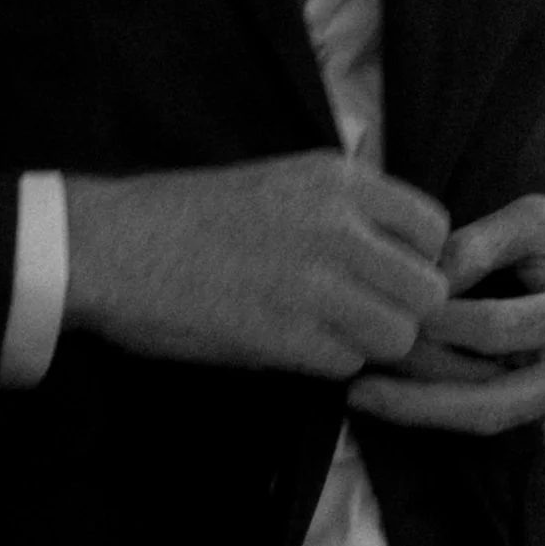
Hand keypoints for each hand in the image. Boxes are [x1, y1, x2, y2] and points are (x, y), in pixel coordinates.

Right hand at [63, 154, 450, 378]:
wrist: (111, 245)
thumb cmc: (188, 216)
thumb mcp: (280, 183)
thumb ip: (346, 210)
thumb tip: (404, 258)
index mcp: (337, 179)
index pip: (434, 229)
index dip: (416, 262)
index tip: (382, 276)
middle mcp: (337, 226)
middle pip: (427, 291)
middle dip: (400, 312)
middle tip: (359, 317)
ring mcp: (313, 282)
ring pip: (396, 335)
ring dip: (366, 344)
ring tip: (322, 332)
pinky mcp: (285, 335)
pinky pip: (346, 365)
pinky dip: (325, 366)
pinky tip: (287, 345)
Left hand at [346, 194, 544, 434]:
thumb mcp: (539, 217)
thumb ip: (480, 243)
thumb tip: (421, 276)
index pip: (499, 330)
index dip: (439, 323)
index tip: (389, 311)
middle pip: (491, 404)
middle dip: (419, 403)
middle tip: (356, 390)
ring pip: (491, 418)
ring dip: (425, 410)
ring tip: (364, 394)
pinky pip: (500, 415)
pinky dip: (449, 407)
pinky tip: (402, 396)